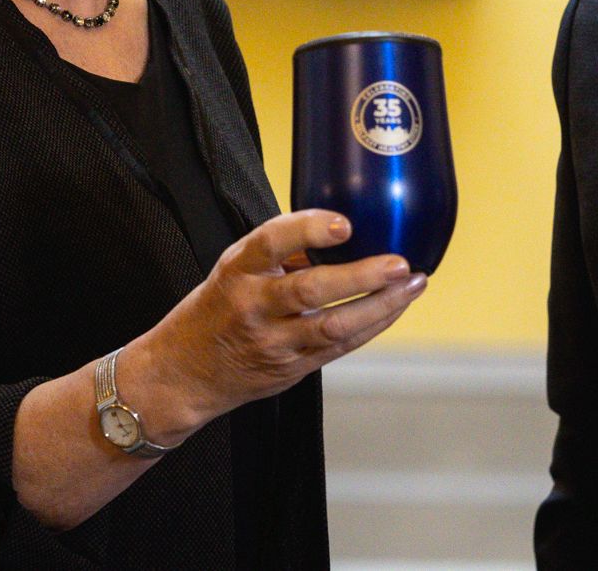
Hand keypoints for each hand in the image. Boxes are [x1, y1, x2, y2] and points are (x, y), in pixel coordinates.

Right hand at [126, 210, 423, 435]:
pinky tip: (395, 307)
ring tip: (413, 284)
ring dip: (381, 305)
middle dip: (362, 276)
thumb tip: (341, 228)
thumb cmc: (216, 309)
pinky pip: (340, 346)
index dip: (309, 230)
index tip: (344, 223)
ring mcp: (274, 342)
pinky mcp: (292, 368)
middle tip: (400, 263)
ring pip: (334, 326)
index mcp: (237, 271)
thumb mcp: (234, 269)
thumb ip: (279, 251)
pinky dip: (373, 325)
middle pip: (311, 290)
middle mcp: (254, 306)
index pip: (272, 242)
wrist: (184, 373)